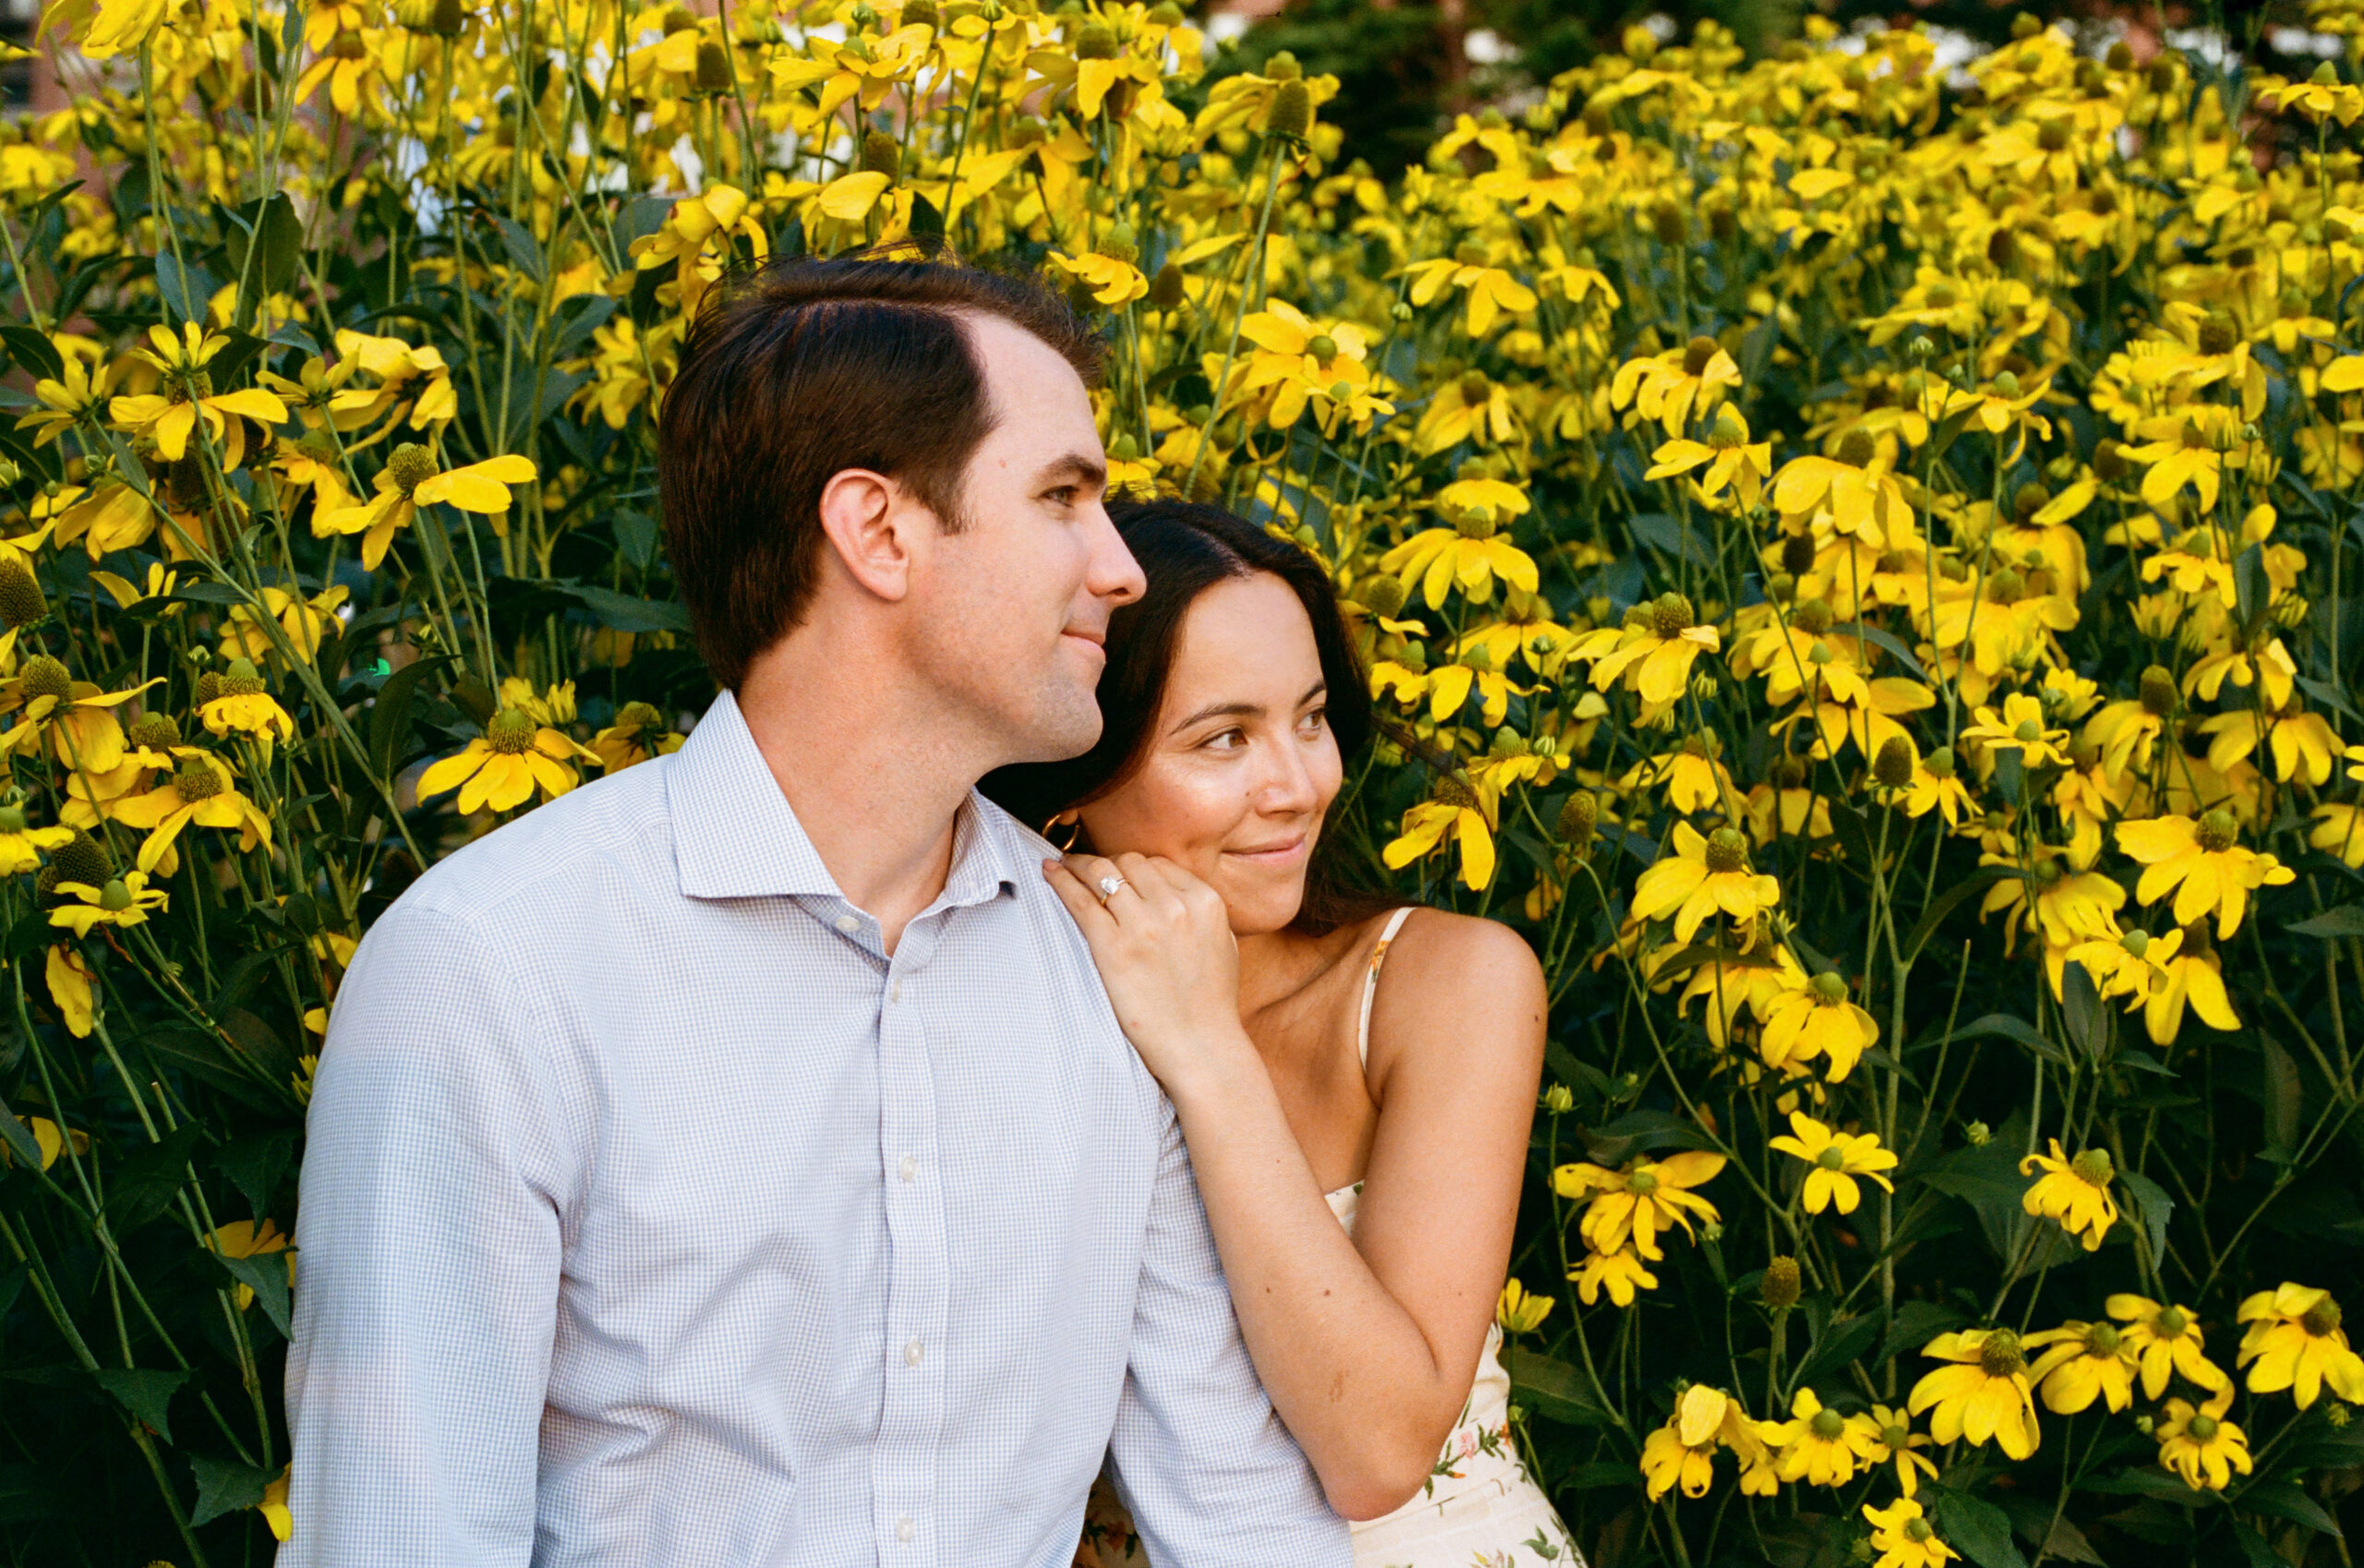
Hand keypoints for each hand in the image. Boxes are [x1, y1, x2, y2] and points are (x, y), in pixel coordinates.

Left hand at [1043, 852, 1250, 1095]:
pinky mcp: (1113, 947)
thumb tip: (1173, 891)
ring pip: (1102, 872)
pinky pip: (1080, 901)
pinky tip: (1049, 872)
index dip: (1132, 866)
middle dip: (1106, 862)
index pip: (1159, 865)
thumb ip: (1199, 912)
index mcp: (1205, 901)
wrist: (1201, 1046)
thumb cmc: (1210, 1004)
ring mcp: (1144, 925)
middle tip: (1085, 867)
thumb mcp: (1221, 944)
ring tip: (1063, 865)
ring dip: (1079, 864)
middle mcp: (1176, 906)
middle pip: (1129, 863)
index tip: (1115, 871)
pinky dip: (1061, 880)